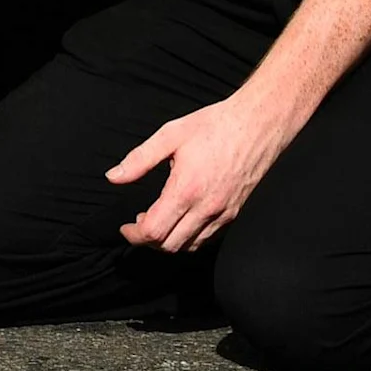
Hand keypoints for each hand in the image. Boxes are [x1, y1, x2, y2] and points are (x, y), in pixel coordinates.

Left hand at [107, 85, 295, 252]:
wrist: (257, 125)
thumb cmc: (214, 126)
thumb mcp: (170, 135)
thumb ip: (139, 160)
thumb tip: (114, 177)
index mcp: (186, 190)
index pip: (154, 231)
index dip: (134, 235)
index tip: (125, 227)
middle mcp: (206, 208)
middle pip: (171, 245)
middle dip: (149, 241)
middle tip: (137, 224)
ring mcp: (223, 213)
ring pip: (190, 245)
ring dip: (169, 241)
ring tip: (157, 220)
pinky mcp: (234, 213)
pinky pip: (208, 238)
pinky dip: (190, 237)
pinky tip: (181, 219)